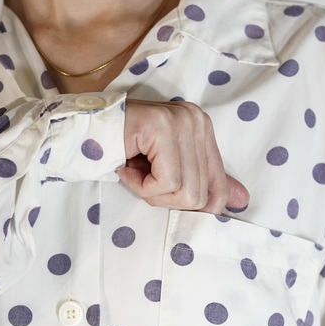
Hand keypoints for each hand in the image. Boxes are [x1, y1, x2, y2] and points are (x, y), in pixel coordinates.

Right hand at [117, 99, 248, 213]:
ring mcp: (182, 121)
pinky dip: (141, 185)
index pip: (218, 186)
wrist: (81, 132)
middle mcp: (197, 121)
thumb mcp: (169, 171)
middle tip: (142, 179)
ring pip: (184, 192)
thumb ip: (204, 184)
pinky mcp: (162, 128)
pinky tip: (126, 166)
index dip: (193, 205)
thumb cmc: (124, 152)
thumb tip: (243, 203)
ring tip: (134, 171)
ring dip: (151, 193)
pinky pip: (166, 182)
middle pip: (199, 195)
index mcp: (203, 129)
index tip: (164, 194)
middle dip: (165, 199)